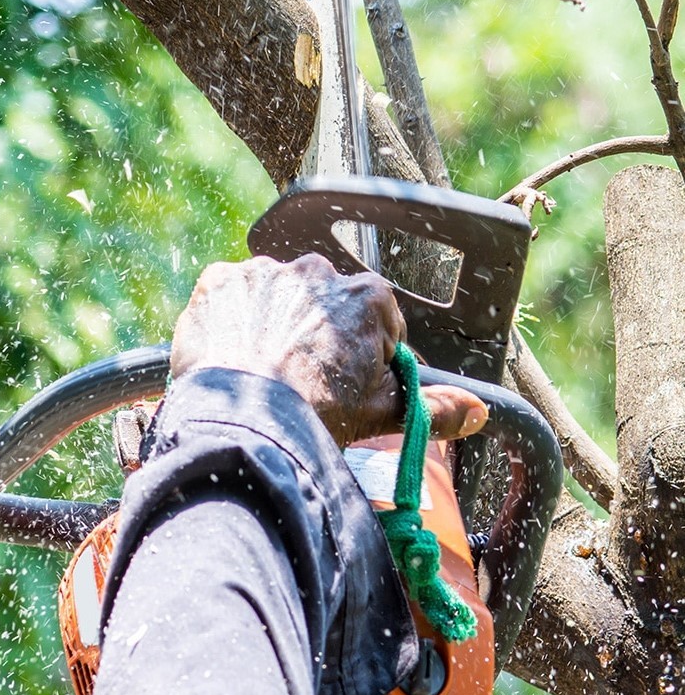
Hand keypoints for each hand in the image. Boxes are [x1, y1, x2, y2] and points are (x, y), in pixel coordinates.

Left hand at [170, 254, 487, 447]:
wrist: (242, 423)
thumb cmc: (316, 416)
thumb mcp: (384, 414)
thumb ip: (435, 407)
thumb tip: (475, 412)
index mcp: (367, 295)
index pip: (376, 320)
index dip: (365, 355)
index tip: (346, 382)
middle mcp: (318, 270)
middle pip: (325, 303)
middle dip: (318, 334)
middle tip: (302, 381)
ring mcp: (265, 271)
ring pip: (275, 296)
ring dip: (272, 323)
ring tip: (262, 372)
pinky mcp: (219, 281)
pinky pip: (228, 296)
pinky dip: (229, 320)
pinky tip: (231, 355)